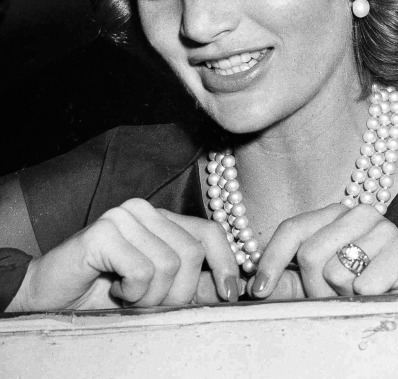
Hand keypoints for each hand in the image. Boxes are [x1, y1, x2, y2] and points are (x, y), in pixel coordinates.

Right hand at [7, 198, 241, 311]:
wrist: (50, 297)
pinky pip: (142, 271)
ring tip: (128, 297)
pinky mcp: (103, 231)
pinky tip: (114, 289)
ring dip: (150, 298)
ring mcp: (123, 216)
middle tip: (149, 304)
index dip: (226, 263)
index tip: (231, 294)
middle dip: (178, 293)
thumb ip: (192, 285)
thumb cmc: (104, 294)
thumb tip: (231, 289)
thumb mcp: (157, 290)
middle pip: (192, 254)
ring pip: (169, 265)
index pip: (210, 232)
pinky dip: (132, 293)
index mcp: (162, 218)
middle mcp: (145, 210)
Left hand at [248, 203, 397, 300]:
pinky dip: (366, 299)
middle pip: (309, 253)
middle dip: (314, 288)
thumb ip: (287, 282)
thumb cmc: (364, 293)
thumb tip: (251, 284)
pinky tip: (381, 296)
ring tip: (359, 295)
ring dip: (342, 295)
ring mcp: (383, 227)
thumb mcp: (319, 287)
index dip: (271, 259)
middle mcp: (356, 213)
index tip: (257, 289)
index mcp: (333, 215)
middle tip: (334, 298)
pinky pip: (364, 284)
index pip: (292, 228)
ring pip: (335, 270)